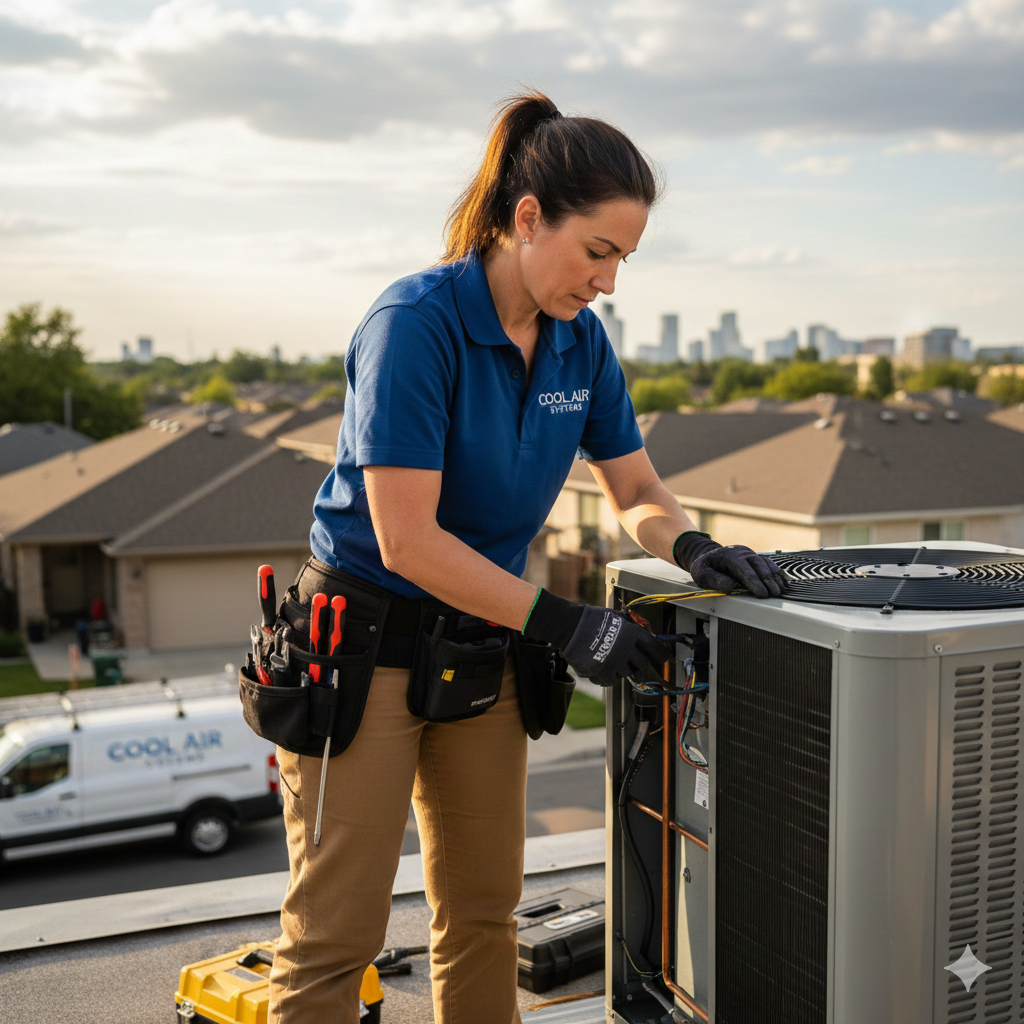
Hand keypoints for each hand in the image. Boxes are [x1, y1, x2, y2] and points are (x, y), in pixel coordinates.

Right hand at [524, 589, 668, 686]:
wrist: (570, 627)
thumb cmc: (591, 618)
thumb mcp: (615, 616)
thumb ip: (629, 625)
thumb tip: (639, 630)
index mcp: (632, 635)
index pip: (655, 648)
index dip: (661, 653)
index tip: (663, 656)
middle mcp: (627, 651)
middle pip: (642, 663)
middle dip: (639, 659)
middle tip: (631, 655)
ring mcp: (615, 664)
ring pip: (627, 672)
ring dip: (623, 667)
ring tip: (612, 658)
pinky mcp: (602, 674)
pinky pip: (612, 681)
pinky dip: (609, 676)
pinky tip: (603, 669)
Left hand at [673, 532, 785, 597]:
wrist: (710, 556)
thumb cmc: (705, 566)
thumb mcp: (700, 572)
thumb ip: (713, 579)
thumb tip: (732, 585)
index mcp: (729, 556)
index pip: (745, 569)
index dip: (755, 582)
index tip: (762, 594)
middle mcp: (742, 553)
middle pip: (759, 565)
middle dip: (768, 581)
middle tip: (774, 594)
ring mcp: (751, 554)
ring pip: (767, 563)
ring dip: (775, 577)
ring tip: (780, 591)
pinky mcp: (756, 558)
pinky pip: (769, 564)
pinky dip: (777, 573)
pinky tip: (783, 582)